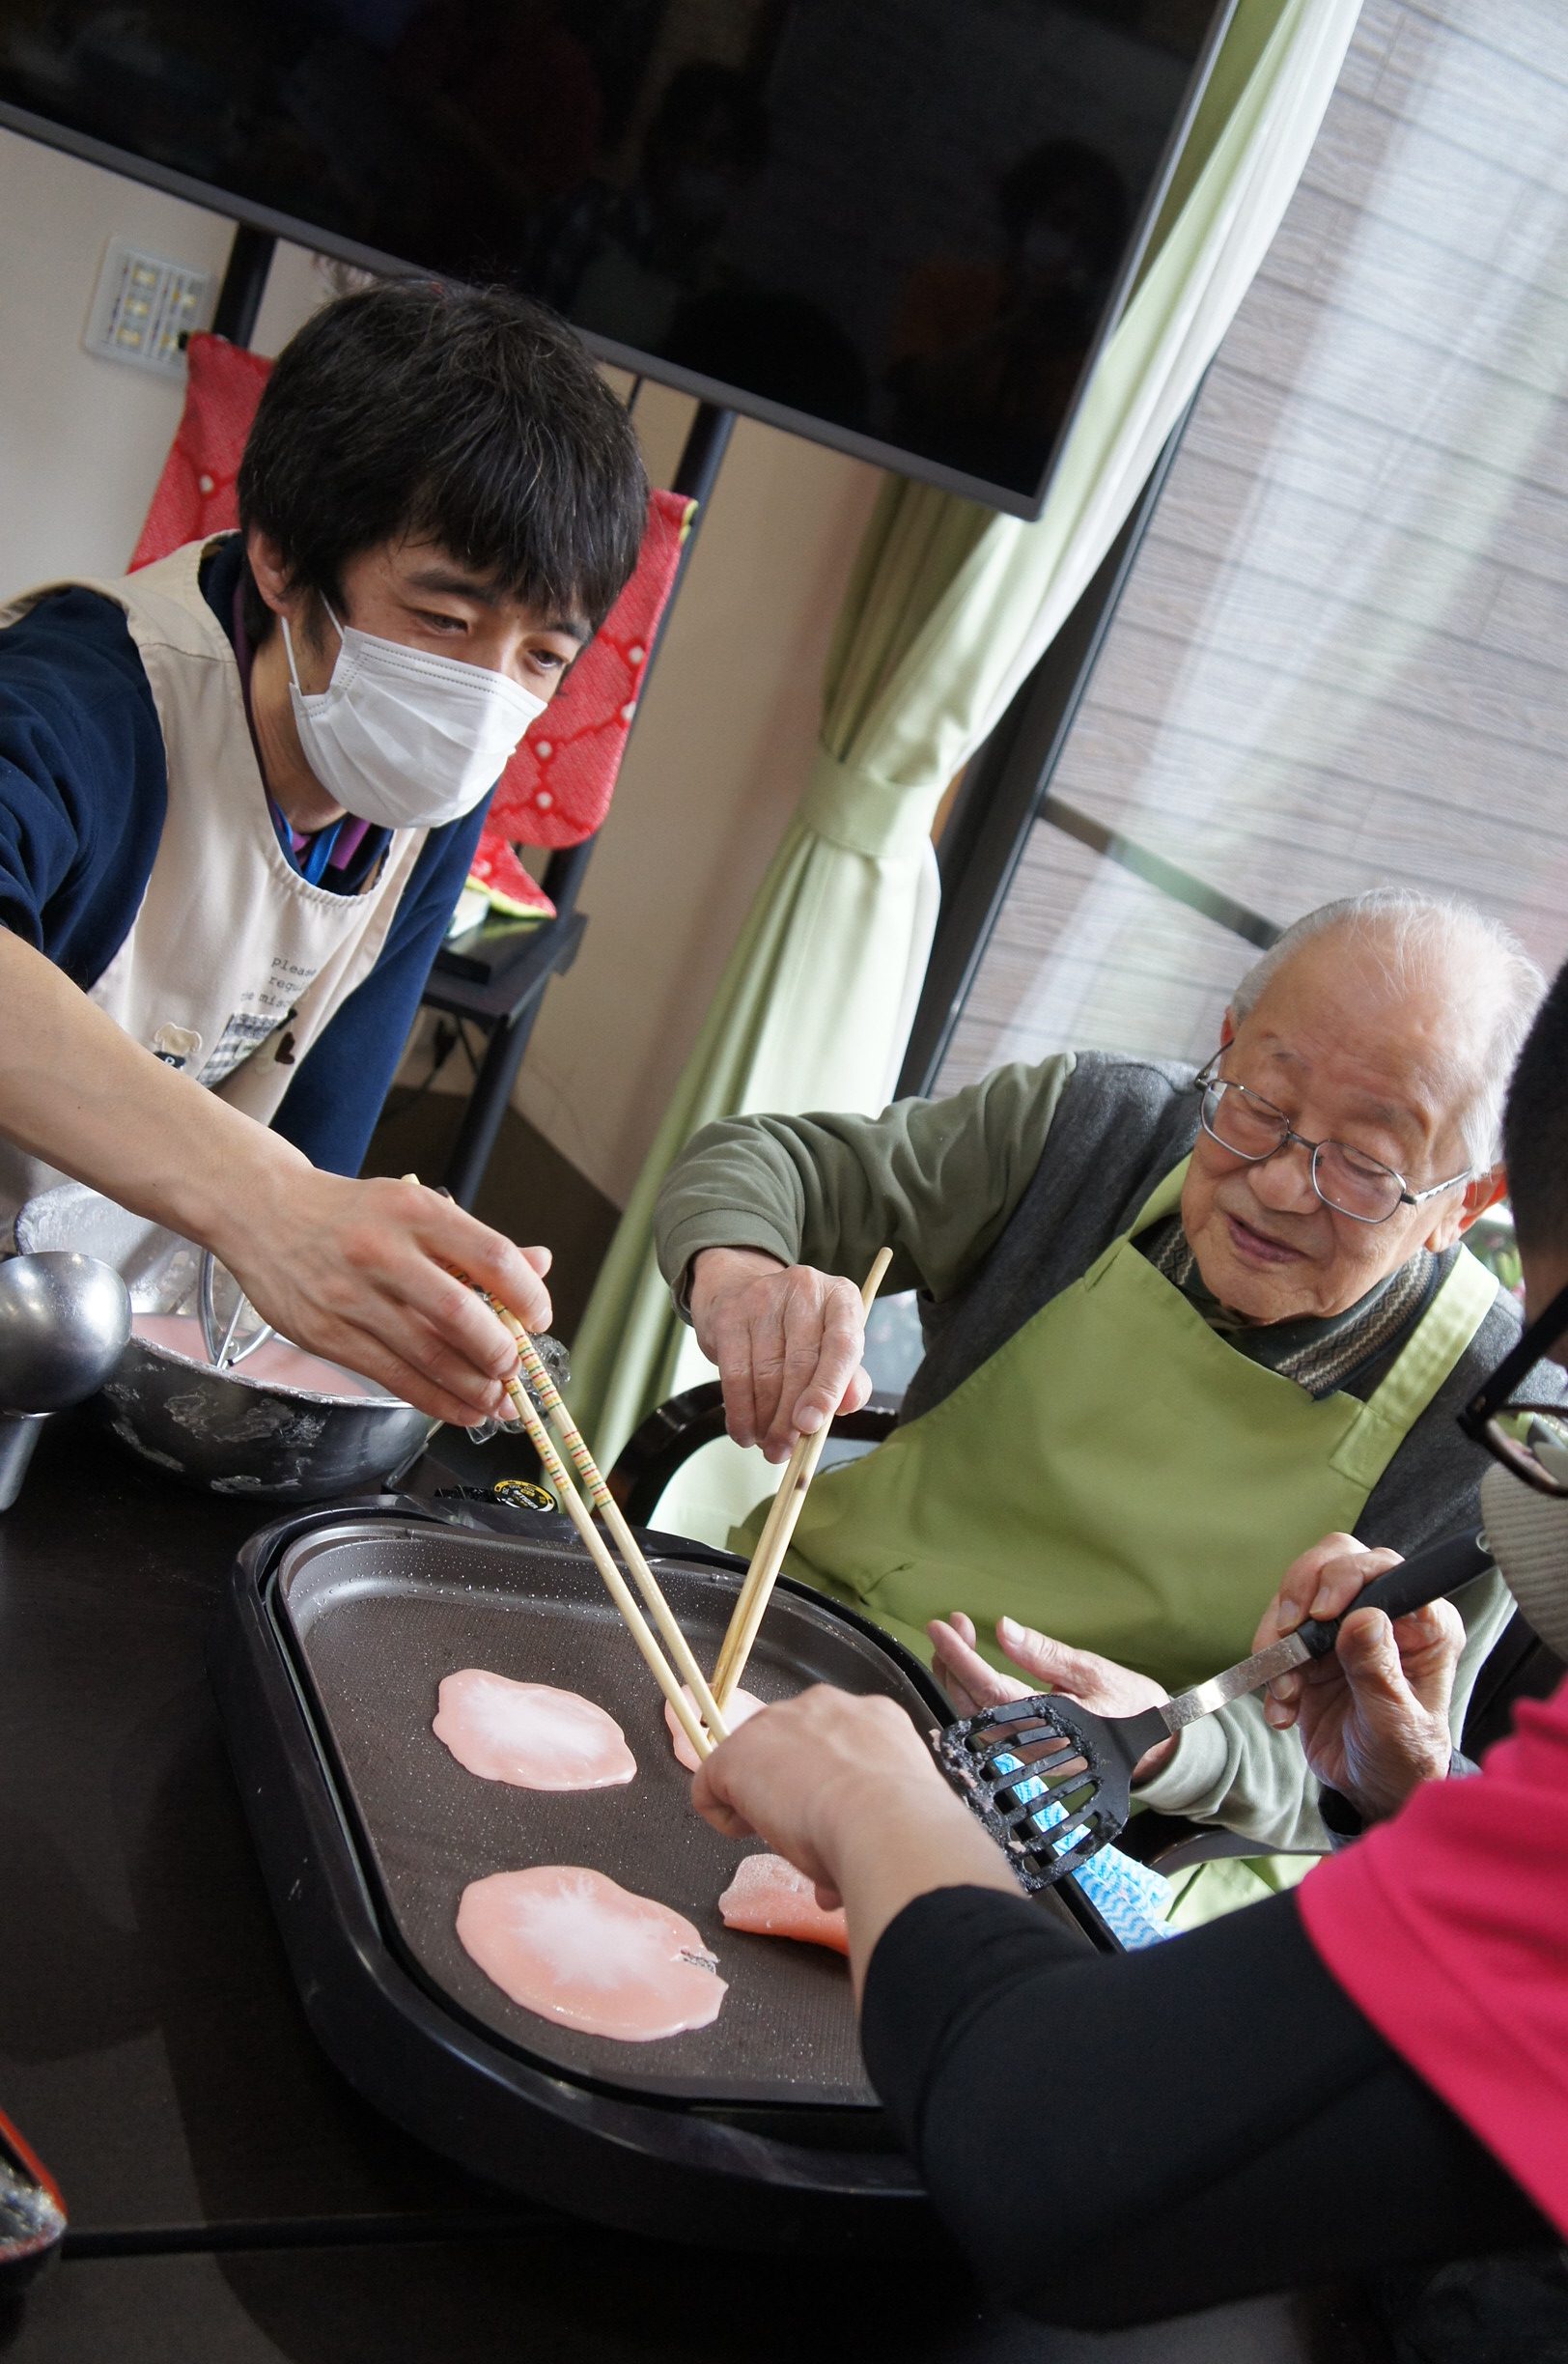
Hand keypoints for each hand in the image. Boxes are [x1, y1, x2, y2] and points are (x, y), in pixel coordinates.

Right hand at [207, 1159, 554, 1426]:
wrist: (261, 1211)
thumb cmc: (349, 1214)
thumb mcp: (415, 1208)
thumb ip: (476, 1243)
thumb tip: (540, 1264)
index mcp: (416, 1211)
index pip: (491, 1256)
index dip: (527, 1295)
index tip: (538, 1317)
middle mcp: (383, 1251)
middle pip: (460, 1313)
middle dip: (500, 1353)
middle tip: (516, 1368)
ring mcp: (351, 1296)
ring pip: (427, 1354)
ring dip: (473, 1387)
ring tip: (497, 1401)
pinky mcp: (327, 1333)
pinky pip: (393, 1376)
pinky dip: (435, 1400)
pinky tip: (461, 1408)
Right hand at [688, 1245, 871, 1460]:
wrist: (742, 1291)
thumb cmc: (799, 1331)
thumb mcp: (832, 1348)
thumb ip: (850, 1379)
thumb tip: (849, 1404)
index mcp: (841, 1298)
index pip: (842, 1345)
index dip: (828, 1389)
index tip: (812, 1425)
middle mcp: (805, 1289)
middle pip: (800, 1364)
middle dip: (790, 1418)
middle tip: (784, 1451)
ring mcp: (764, 1297)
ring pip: (766, 1373)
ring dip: (765, 1420)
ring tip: (768, 1445)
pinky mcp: (730, 1314)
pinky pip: (735, 1374)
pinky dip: (740, 1410)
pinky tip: (744, 1431)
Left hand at [691, 1686, 1016, 1991]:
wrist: (885, 1822)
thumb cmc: (904, 1826)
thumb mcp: (894, 1816)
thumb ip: (864, 1832)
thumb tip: (834, 1888)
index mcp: (874, 1717)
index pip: (837, 1741)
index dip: (828, 1781)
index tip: (830, 1816)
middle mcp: (825, 1705)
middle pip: (791, 1741)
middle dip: (793, 1782)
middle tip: (806, 1828)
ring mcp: (777, 1722)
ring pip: (753, 1755)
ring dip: (760, 1793)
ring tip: (779, 1832)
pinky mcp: (736, 1752)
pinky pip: (712, 1781)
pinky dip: (722, 1813)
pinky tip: (748, 1835)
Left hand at [927, 1611, 1175, 1781]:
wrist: (1156, 1749)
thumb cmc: (1130, 1706)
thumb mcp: (1092, 1670)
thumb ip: (1044, 1653)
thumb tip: (1002, 1629)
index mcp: (1049, 1725)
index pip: (990, 1690)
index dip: (960, 1658)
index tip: (941, 1628)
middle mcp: (1030, 1745)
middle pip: (973, 1705)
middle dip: (953, 1662)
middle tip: (952, 1624)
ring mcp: (1026, 1752)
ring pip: (974, 1716)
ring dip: (957, 1677)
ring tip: (956, 1639)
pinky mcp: (1026, 1750)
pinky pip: (986, 1722)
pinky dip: (970, 1692)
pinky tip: (967, 1669)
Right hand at [1256, 1533, 1462, 1820]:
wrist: (1373, 1791)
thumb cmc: (1404, 1761)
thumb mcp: (1396, 1725)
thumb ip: (1379, 1672)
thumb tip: (1363, 1617)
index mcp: (1425, 1624)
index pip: (1386, 1569)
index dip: (1348, 1577)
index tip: (1319, 1612)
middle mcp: (1387, 1613)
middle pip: (1336, 1560)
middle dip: (1301, 1591)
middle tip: (1287, 1632)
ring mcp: (1345, 1627)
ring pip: (1298, 1592)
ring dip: (1280, 1639)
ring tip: (1286, 1693)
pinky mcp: (1313, 1646)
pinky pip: (1278, 1633)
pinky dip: (1270, 1667)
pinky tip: (1284, 1708)